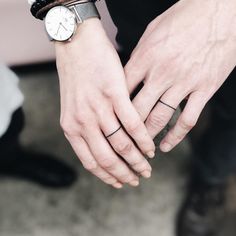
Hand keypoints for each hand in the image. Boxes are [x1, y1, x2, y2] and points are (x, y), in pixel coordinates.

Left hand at [55, 19, 154, 187]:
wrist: (77, 44)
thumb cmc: (77, 75)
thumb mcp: (73, 106)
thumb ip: (84, 128)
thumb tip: (100, 146)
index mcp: (71, 128)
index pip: (91, 161)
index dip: (107, 176)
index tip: (120, 183)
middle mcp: (83, 122)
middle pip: (108, 158)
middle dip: (124, 173)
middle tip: (137, 180)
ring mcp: (99, 109)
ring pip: (121, 145)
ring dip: (136, 160)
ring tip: (146, 168)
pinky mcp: (115, 94)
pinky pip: (132, 124)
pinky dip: (143, 139)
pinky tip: (150, 147)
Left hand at [125, 0, 235, 151]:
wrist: (220, 10)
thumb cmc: (183, 18)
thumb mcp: (151, 32)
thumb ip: (138, 56)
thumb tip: (127, 76)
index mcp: (145, 57)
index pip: (122, 91)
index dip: (114, 109)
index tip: (109, 121)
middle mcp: (162, 73)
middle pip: (138, 109)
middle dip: (127, 129)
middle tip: (121, 141)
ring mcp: (184, 83)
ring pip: (160, 118)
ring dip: (148, 136)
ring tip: (140, 148)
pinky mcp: (204, 89)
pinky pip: (187, 119)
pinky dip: (176, 136)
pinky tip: (166, 146)